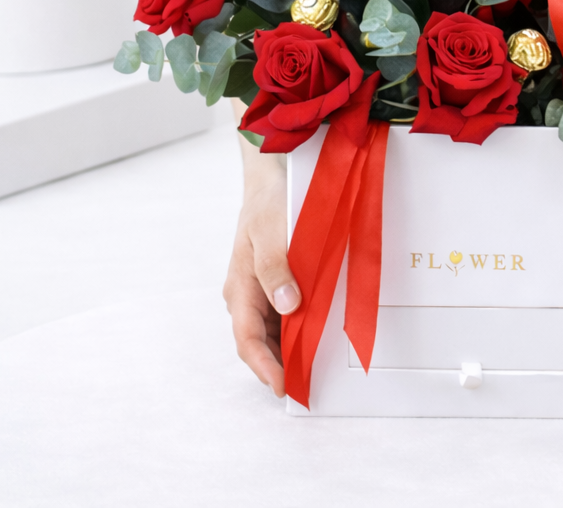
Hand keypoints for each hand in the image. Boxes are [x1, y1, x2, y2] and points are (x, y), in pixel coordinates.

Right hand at [222, 147, 299, 396]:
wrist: (272, 176)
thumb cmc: (269, 201)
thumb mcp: (271, 229)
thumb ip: (276, 266)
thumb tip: (288, 305)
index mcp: (240, 287)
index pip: (248, 339)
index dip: (265, 366)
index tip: (285, 385)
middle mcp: (248, 294)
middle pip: (262, 341)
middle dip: (283, 364)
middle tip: (311, 384)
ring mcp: (262, 289)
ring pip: (276, 330)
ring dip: (294, 346)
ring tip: (320, 365)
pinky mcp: (278, 281)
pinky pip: (288, 312)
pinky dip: (302, 324)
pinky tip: (322, 330)